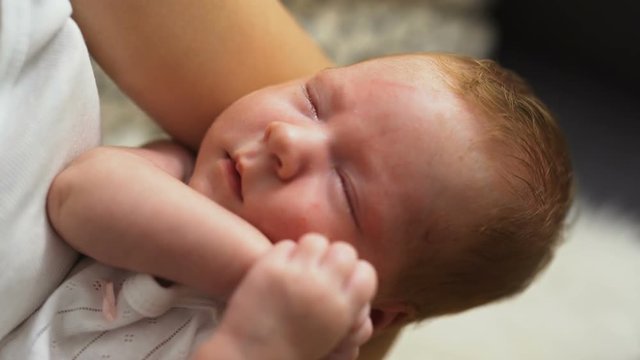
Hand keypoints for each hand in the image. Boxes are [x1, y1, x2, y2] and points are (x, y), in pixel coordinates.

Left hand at [206, 233, 376, 359]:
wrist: (249, 358)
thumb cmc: (290, 351)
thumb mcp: (330, 334)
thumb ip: (344, 306)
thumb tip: (352, 278)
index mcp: (342, 311)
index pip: (366, 273)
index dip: (355, 272)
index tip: (344, 276)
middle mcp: (324, 290)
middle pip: (344, 251)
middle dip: (334, 256)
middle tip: (322, 265)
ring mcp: (297, 277)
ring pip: (315, 241)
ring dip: (309, 250)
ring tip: (300, 263)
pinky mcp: (271, 268)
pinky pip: (287, 245)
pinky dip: (284, 253)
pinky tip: (279, 267)